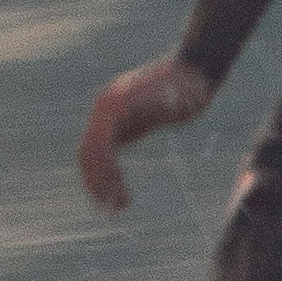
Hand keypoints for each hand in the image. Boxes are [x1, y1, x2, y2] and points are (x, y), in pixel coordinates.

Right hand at [79, 54, 210, 213]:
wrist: (193, 71)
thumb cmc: (188, 84)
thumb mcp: (179, 95)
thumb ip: (166, 101)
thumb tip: (163, 107)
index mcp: (112, 103)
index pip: (98, 144)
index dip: (105, 171)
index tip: (119, 193)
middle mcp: (105, 109)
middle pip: (88, 152)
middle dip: (98, 181)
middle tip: (115, 209)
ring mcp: (110, 117)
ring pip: (92, 156)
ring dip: (99, 183)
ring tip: (117, 208)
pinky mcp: (121, 126)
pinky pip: (105, 154)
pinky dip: (108, 175)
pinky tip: (120, 193)